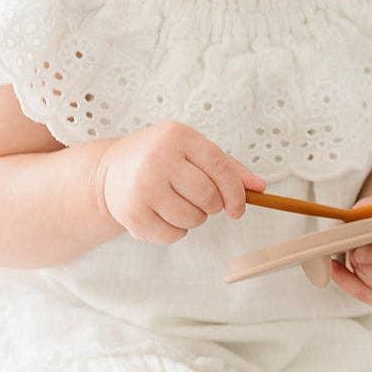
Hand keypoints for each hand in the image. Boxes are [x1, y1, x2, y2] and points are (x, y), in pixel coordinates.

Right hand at [94, 119, 265, 243]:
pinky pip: (173, 235)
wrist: (110, 171)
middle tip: (200, 201)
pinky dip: (175, 231)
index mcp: (177, 137)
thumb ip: (227, 168)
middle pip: (208, 197)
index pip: (220, 168)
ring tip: (177, 204)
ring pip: (192, 219)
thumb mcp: (191, 151)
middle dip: (212, 206)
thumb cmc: (160, 159)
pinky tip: (161, 214)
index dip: (236, 193)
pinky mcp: (132, 214)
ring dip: (194, 219)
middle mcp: (158, 159)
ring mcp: (142, 187)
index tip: (238, 209)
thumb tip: (261, 188)